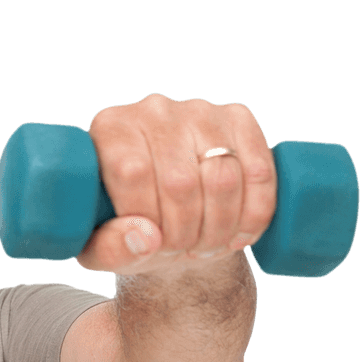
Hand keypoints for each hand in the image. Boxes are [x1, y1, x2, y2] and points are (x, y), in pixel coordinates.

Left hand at [77, 93, 276, 276]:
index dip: (148, 219)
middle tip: (180, 251)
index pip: (133, 173)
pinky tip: (238, 234)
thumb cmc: (127, 228)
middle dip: (183, 233)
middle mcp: (152, 110)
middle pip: (180, 182)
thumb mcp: (102, 249)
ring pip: (222, 179)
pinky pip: (258, 172)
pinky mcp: (239, 119)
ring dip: (219, 228)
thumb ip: (109, 249)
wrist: (169, 212)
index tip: (152, 244)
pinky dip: (253, 214)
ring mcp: (199, 110)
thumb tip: (145, 237)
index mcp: (110, 130)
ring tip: (205, 246)